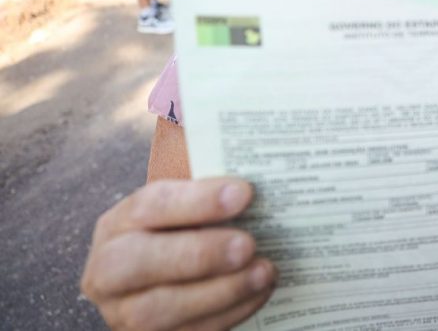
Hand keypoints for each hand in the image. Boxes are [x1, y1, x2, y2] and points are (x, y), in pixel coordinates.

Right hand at [81, 178, 276, 330]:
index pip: (150, 205)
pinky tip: (258, 293)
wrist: (167, 281)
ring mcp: (122, 311)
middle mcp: (108, 269)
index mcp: (119, 223)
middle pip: (140, 262)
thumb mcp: (186, 211)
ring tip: (263, 272)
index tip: (244, 193)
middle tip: (247, 244)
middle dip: (199, 253)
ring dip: (219, 291)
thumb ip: (211, 199)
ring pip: (157, 310)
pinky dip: (228, 314)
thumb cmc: (184, 234)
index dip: (197, 200)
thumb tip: (256, 189)